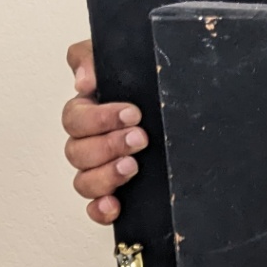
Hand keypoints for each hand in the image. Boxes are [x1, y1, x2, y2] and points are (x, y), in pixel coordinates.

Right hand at [63, 40, 146, 225]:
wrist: (190, 109)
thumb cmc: (148, 84)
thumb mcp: (124, 60)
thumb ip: (92, 57)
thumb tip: (83, 81)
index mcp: (89, 113)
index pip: (76, 119)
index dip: (100, 118)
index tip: (133, 113)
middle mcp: (91, 144)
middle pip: (77, 152)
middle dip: (109, 145)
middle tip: (140, 138)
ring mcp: (101, 170)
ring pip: (83, 181)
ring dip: (105, 175)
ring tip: (133, 167)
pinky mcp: (115, 194)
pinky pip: (96, 208)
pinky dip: (101, 209)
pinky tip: (114, 205)